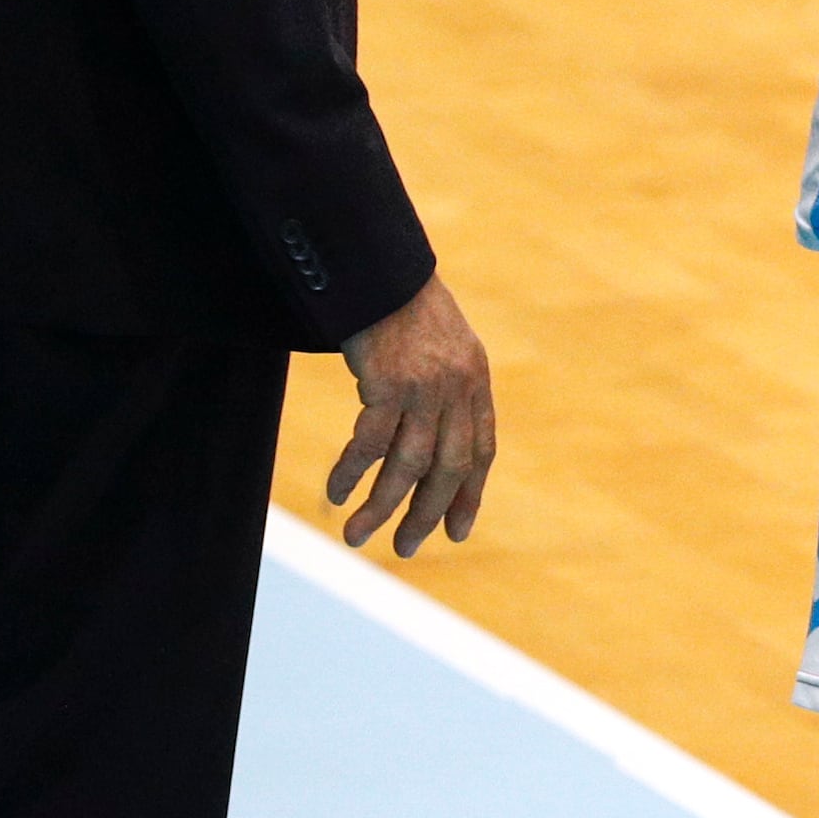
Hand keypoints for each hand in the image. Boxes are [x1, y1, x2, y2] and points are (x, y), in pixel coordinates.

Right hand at [327, 272, 497, 556]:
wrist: (382, 269)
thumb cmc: (406, 309)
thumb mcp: (445, 348)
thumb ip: (449, 390)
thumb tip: (435, 438)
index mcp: (476, 381)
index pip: (482, 450)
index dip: (469, 494)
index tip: (457, 532)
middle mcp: (458, 387)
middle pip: (448, 469)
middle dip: (425, 514)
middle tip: (406, 548)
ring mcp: (425, 386)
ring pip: (408, 466)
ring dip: (382, 508)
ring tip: (357, 537)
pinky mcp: (389, 383)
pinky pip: (369, 444)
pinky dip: (351, 473)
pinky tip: (336, 492)